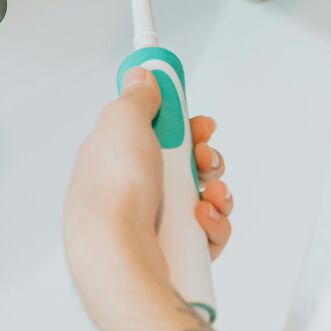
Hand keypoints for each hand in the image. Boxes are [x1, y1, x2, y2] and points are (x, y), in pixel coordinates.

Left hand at [63, 67, 232, 316]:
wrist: (118, 253)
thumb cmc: (114, 189)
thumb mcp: (122, 121)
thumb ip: (137, 97)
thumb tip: (142, 77)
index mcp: (117, 159)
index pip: (155, 135)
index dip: (183, 126)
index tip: (199, 124)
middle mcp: (134, 191)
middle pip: (184, 166)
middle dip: (205, 158)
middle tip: (205, 158)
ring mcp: (153, 224)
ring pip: (202, 199)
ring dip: (216, 191)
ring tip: (210, 195)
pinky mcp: (173, 253)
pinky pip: (208, 233)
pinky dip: (213, 225)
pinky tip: (202, 223)